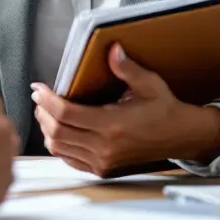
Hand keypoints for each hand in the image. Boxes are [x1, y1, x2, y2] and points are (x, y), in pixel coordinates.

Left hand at [31, 44, 219, 176]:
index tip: (38, 88)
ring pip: (60, 147)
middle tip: (39, 98)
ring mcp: (103, 161)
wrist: (181, 137)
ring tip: (46, 112)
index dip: (46, 100)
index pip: (66, 114)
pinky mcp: (103, 169)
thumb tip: (113, 50)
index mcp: (113, 124)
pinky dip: (59, 145)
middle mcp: (105, 146)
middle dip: (42, 112)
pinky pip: (70, 160)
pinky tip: (59, 130)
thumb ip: (127, 68)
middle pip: (57, 131)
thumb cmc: (165, 109)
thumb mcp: (149, 84)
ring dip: (47, 129)